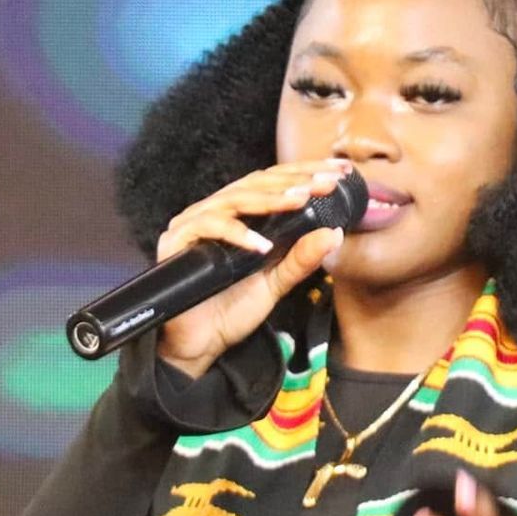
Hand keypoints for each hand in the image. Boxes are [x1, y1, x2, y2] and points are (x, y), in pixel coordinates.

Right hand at [153, 159, 351, 375]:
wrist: (200, 344)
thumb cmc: (233, 308)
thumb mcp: (277, 282)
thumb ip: (302, 259)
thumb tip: (334, 233)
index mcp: (241, 215)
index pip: (275, 182)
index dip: (306, 172)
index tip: (340, 171)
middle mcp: (217, 211)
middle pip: (257, 182)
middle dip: (295, 180)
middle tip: (328, 181)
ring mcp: (195, 222)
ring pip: (235, 199)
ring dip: (270, 199)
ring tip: (300, 200)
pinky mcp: (177, 240)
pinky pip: (208, 227)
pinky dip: (237, 234)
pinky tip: (262, 245)